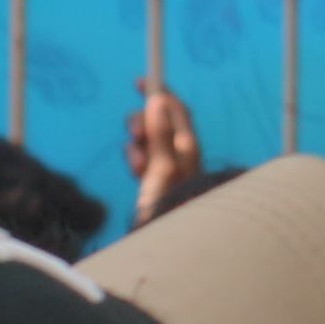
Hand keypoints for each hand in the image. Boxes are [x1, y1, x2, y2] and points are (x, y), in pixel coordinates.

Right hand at [125, 84, 203, 222]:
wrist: (168, 241)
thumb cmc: (169, 205)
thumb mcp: (162, 167)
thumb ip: (161, 134)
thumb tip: (158, 100)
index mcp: (189, 145)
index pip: (176, 109)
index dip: (159, 93)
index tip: (139, 82)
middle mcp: (182, 153)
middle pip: (158, 123)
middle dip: (142, 123)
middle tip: (135, 135)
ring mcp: (169, 166)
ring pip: (148, 141)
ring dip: (138, 145)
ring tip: (137, 163)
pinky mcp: (157, 181)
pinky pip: (143, 159)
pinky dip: (137, 160)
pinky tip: (136, 171)